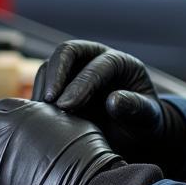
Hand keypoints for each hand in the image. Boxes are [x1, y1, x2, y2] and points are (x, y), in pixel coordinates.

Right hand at [31, 40, 185, 172]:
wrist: (131, 133)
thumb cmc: (142, 123)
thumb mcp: (148, 118)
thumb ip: (135, 108)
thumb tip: (113, 101)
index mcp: (120, 62)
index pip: (98, 64)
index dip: (82, 83)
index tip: (67, 105)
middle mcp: (95, 59)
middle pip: (67, 51)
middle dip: (56, 74)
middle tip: (48, 101)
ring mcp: (75, 69)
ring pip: (50, 65)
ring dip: (44, 87)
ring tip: (42, 113)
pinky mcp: (60, 84)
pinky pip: (42, 83)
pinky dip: (37, 98)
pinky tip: (38, 117)